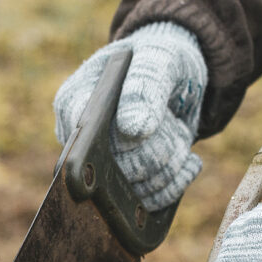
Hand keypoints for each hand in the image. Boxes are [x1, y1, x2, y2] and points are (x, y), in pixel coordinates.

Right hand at [53, 22, 206, 211]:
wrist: (173, 75)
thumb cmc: (159, 58)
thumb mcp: (158, 62)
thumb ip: (145, 89)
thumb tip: (132, 128)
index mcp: (73, 103)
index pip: (89, 141)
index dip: (129, 140)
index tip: (156, 124)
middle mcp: (80, 140)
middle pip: (119, 170)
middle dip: (158, 150)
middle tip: (172, 123)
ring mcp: (99, 165)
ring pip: (137, 191)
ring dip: (170, 167)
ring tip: (178, 136)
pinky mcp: (121, 183)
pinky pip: (147, 203)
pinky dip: (175, 184)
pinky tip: (187, 161)